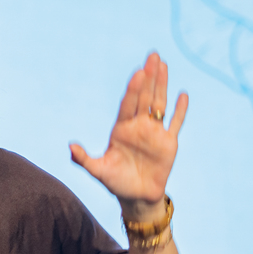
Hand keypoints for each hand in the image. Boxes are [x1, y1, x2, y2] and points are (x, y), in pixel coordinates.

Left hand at [70, 52, 187, 220]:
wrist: (137, 197)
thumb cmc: (115, 182)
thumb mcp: (98, 171)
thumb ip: (84, 159)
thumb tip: (70, 147)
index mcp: (121, 128)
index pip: (128, 104)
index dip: (133, 89)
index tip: (138, 73)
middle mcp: (138, 126)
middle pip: (145, 97)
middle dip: (149, 77)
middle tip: (153, 55)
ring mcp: (154, 133)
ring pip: (160, 104)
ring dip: (163, 85)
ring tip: (164, 65)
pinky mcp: (169, 143)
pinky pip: (176, 123)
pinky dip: (180, 110)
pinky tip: (183, 95)